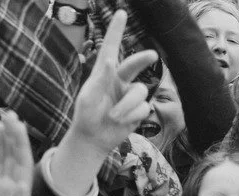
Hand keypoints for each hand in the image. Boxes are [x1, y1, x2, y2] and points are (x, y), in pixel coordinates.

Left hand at [67, 10, 158, 155]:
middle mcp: (119, 81)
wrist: (94, 139)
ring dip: (126, 106)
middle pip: (135, 64)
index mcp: (104, 74)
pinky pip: (142, 108)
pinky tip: (121, 122)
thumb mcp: (88, 98)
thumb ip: (100, 79)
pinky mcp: (138, 110)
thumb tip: (111, 60)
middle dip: (143, 60)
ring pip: (140, 91)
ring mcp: (129, 95)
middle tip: (152, 56)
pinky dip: (131, 116)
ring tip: (113, 116)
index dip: (116, 30)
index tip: (122, 13)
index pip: (111, 48)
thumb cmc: (86, 116)